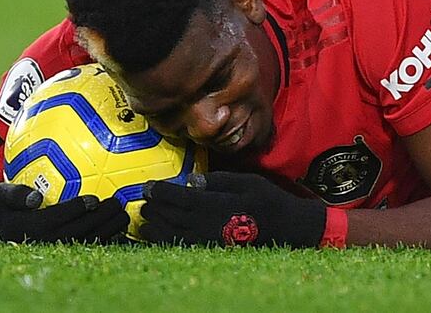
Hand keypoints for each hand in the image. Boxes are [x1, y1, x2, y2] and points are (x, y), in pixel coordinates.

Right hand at [0, 183, 128, 242]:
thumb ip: (16, 193)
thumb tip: (36, 198)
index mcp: (28, 228)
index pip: (56, 219)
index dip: (76, 210)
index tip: (94, 199)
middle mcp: (43, 242)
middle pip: (77, 231)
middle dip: (100, 219)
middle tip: (118, 203)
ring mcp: (53, 248)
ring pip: (85, 241)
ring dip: (107, 229)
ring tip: (123, 214)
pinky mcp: (59, 250)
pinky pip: (86, 246)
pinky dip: (105, 238)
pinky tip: (119, 227)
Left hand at [140, 172, 325, 247]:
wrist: (286, 228)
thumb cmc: (266, 199)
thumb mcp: (245, 181)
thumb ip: (216, 181)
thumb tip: (190, 181)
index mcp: (214, 205)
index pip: (178, 198)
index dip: (160, 192)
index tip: (147, 187)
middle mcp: (207, 224)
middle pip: (171, 217)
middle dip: (155, 208)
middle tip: (144, 199)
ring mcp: (208, 240)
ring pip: (172, 234)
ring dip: (155, 227)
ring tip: (146, 220)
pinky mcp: (211, 250)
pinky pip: (182, 247)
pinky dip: (165, 242)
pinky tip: (158, 237)